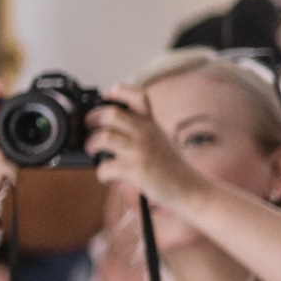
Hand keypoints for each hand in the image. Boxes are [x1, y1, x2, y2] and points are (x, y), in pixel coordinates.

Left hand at [86, 85, 204, 209]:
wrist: (190, 188)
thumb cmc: (170, 166)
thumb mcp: (160, 139)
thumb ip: (139, 130)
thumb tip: (106, 128)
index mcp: (151, 124)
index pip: (139, 97)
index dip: (120, 92)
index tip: (107, 94)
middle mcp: (146, 133)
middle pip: (111, 114)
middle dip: (92, 119)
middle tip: (89, 128)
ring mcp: (141, 151)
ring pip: (104, 137)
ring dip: (91, 144)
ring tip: (93, 151)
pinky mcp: (136, 170)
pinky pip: (106, 167)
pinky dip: (101, 173)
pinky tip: (107, 175)